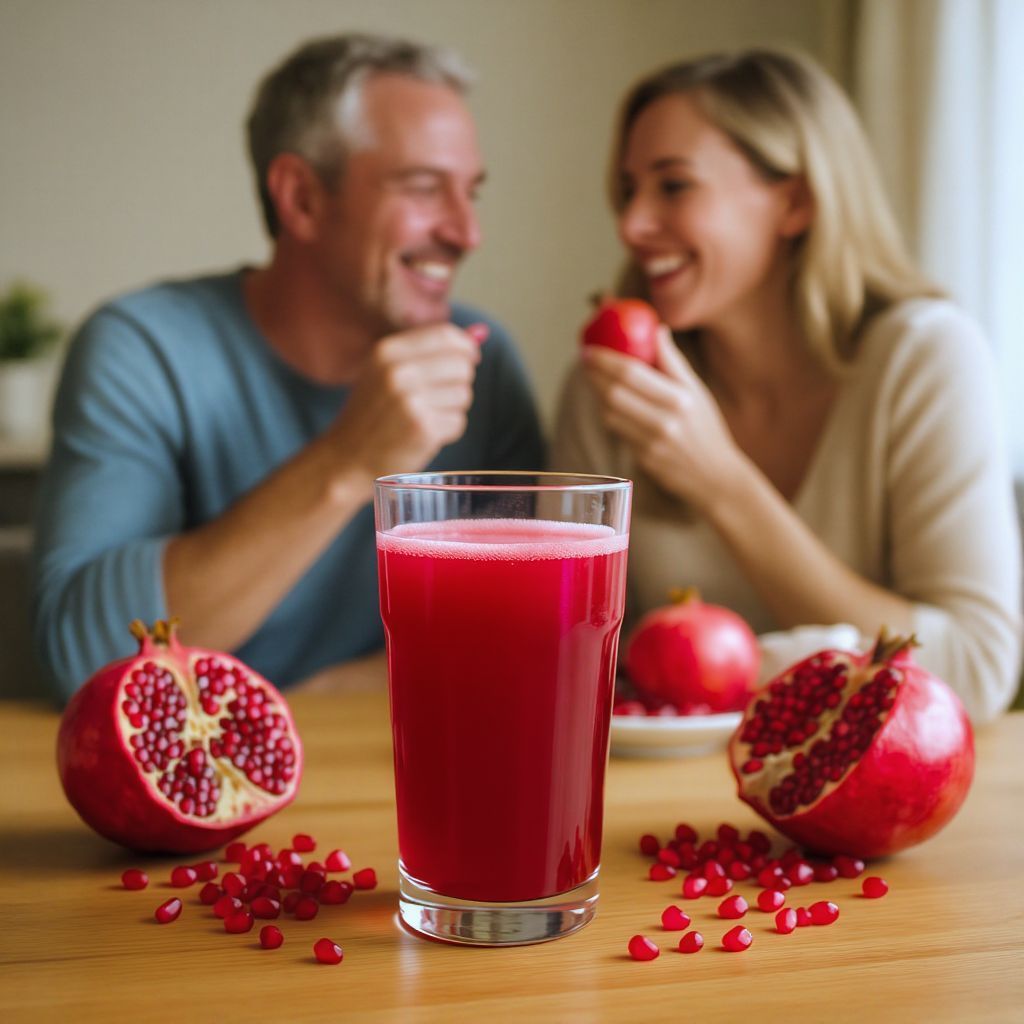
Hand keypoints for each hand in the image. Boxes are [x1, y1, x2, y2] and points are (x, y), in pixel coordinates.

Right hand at [328, 322, 484, 486]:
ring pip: (464, 395)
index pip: (446, 336)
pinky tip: (423, 435)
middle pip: (462, 366)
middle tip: (436, 398)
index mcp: (387, 351)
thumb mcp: (386, 371)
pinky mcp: (423, 428)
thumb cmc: (372, 414)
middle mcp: (398, 372)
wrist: (347, 459)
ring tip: (423, 417)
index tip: (470, 358)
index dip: (465, 347)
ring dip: (451, 409)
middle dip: (458, 382)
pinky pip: (458, 422)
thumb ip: (429, 352)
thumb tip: (479, 335)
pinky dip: (447, 431)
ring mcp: (411, 401)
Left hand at [582, 327, 746, 510]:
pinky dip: (610, 415)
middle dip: (594, 375)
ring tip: (596, 381)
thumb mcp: (698, 392)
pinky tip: (611, 405)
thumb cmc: (706, 429)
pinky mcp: (643, 459)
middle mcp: (665, 421)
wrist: (715, 477)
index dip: (605, 359)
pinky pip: (617, 431)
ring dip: (598, 395)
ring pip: (610, 413)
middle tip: (586, 361)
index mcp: (680, 398)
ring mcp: (652, 443)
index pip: (631, 373)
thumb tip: (656, 329)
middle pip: (614, 392)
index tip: (589, 348)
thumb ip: (674, 362)